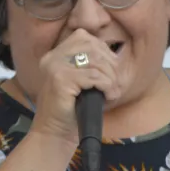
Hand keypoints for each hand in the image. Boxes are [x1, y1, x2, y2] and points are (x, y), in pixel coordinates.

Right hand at [28, 29, 121, 150]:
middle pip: (92, 46)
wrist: (55, 133)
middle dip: (110, 64)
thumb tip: (115, 55)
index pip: (84, 37)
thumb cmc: (72, 108)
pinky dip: (107, 86)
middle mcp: (53, 57)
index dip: (103, 51)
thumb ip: (91, 63)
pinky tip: (109, 96)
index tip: (111, 70)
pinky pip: (94, 76)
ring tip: (113, 91)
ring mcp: (55, 67)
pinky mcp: (61, 80)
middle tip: (116, 83)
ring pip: (96, 61)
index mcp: (56, 54)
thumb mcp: (81, 79)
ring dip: (111, 77)